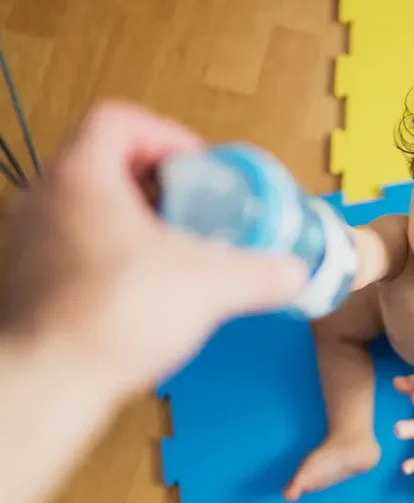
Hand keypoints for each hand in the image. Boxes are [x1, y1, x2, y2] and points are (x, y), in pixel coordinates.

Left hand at [0, 100, 306, 402]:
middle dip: (159, 184)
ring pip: (89, 207)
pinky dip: (115, 256)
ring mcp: (30, 240)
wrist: (50, 383)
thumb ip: (260, 273)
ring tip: (178, 252)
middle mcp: (45, 198)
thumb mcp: (209, 285)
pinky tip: (148, 291)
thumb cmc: (117, 314)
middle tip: (198, 211)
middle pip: (105, 162)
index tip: (200, 171)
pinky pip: (77, 247)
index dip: (167, 136)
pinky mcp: (30, 281)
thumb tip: (295, 273)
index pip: (119, 119)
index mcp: (82, 175)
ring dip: (137, 220)